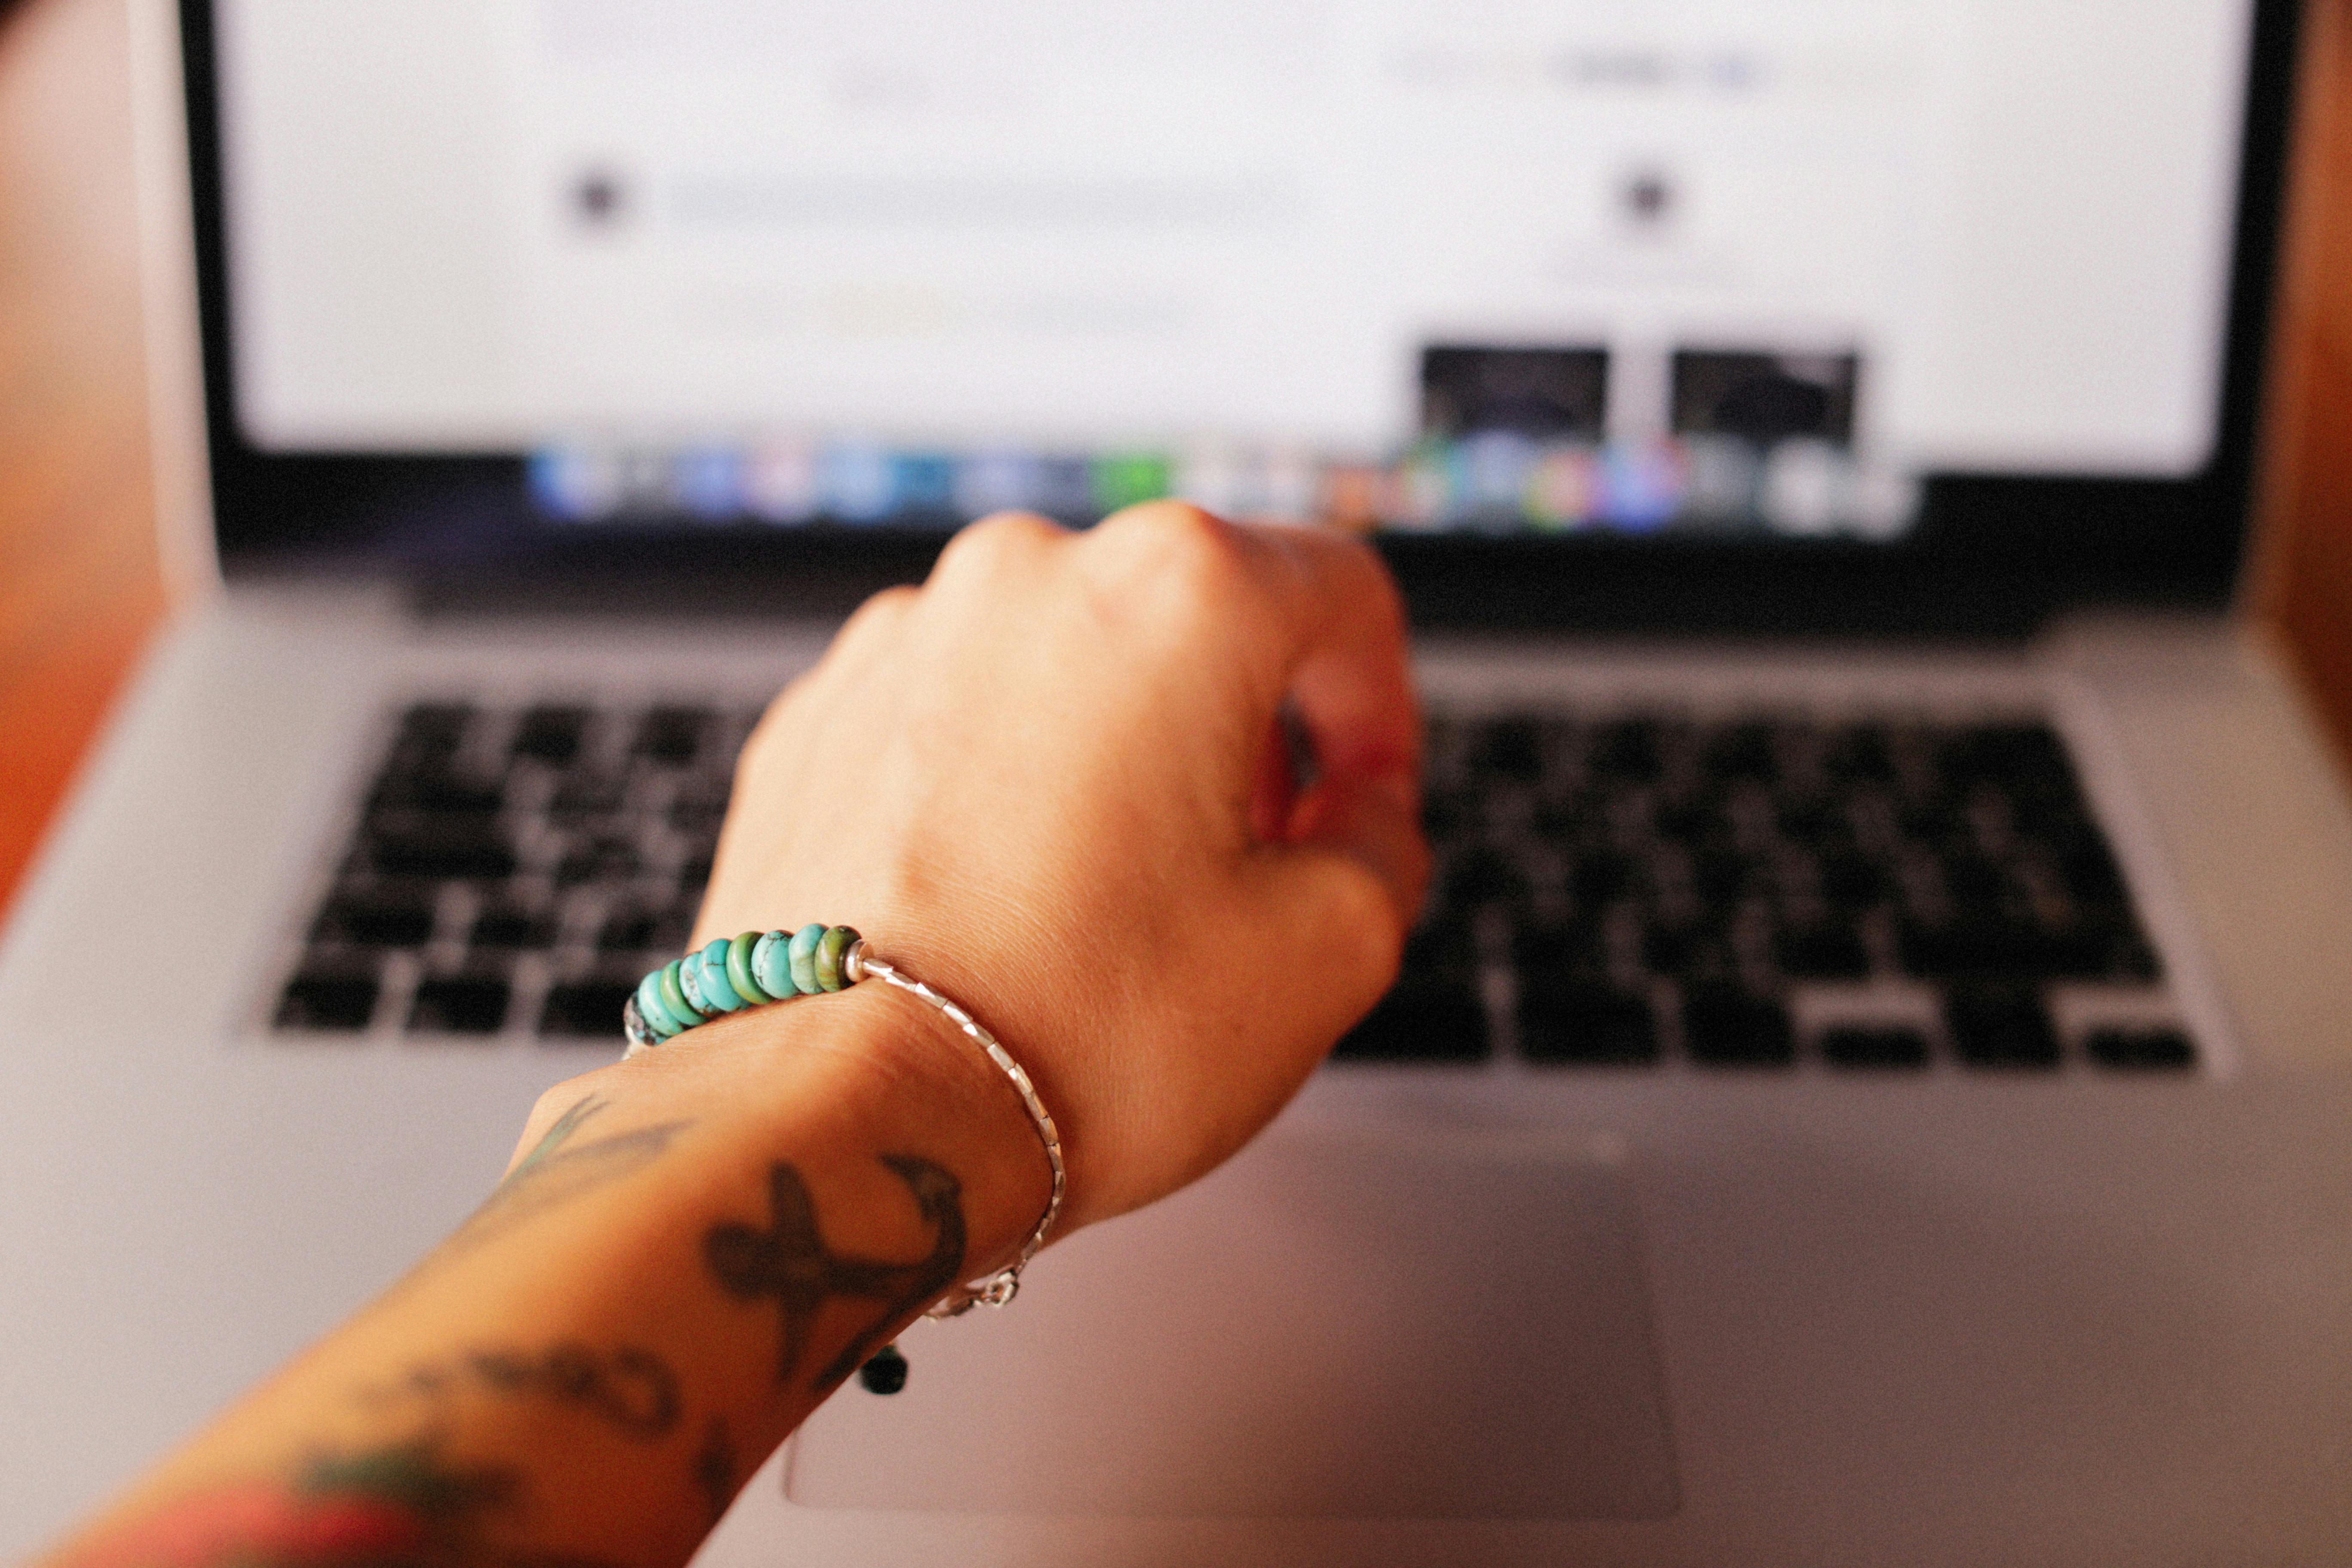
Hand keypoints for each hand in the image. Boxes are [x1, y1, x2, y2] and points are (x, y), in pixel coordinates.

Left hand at [693, 503, 1427, 1231]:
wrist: (838, 1122)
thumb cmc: (1070, 1033)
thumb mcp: (1333, 947)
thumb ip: (1385, 840)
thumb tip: (1358, 812)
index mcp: (1175, 591)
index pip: (1341, 597)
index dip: (1381, 709)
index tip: (1362, 797)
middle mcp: (1025, 578)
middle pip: (1193, 628)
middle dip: (1245, 742)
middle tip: (1253, 870)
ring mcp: (900, 644)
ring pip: (1064, 675)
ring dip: (1120, 763)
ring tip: (1116, 907)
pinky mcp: (816, 721)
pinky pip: (952, 730)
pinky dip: (1000, 794)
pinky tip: (1009, 910)